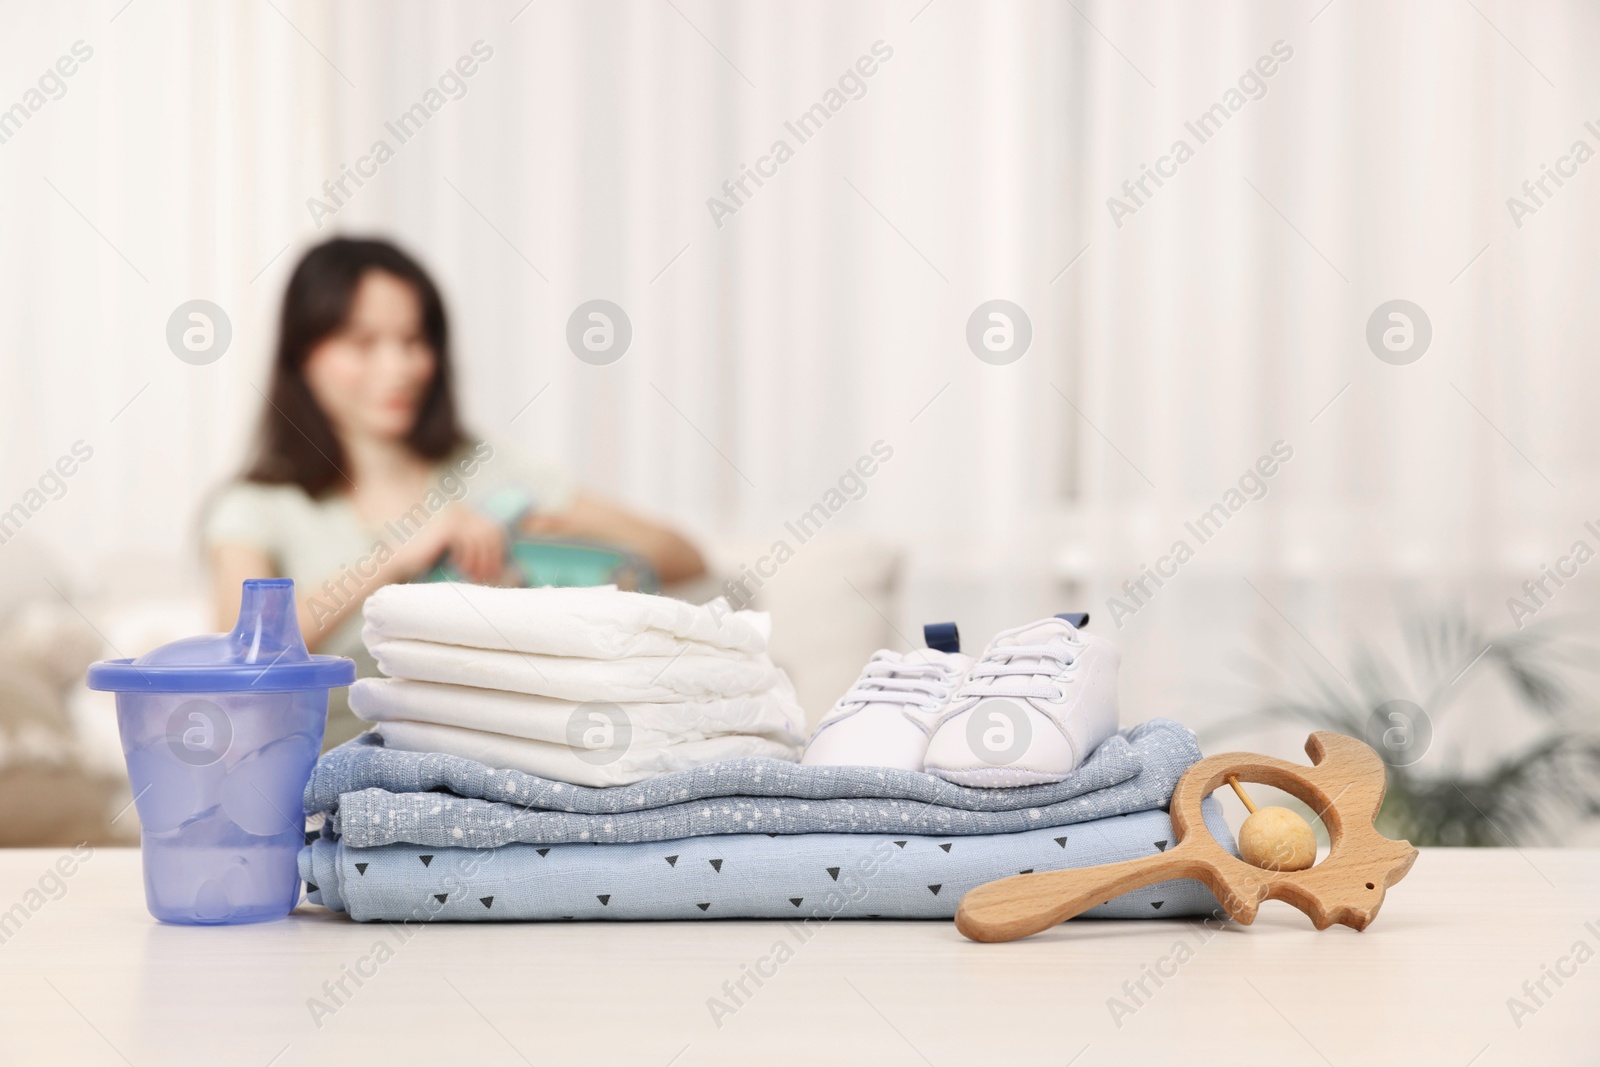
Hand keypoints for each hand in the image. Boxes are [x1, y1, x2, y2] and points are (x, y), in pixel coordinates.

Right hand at [384, 506, 507, 583]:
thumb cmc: (427, 558)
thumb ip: (474, 548)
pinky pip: (469, 544)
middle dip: (493, 557)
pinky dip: (468, 558)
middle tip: (487, 577)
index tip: (495, 571)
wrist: (400, 559)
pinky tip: (458, 567)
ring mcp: (454, 516)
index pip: (493, 529)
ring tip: (472, 576)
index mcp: (464, 512)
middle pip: (491, 534)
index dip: (498, 551)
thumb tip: (500, 562)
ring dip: (481, 561)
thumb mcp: (456, 550)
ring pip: (482, 540)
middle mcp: (461, 510)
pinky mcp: (448, 527)